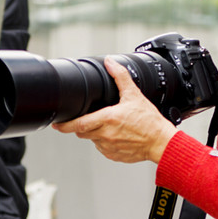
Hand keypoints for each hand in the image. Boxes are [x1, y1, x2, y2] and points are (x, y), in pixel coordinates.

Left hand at [52, 57, 176, 163]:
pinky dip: (105, 142)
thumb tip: (110, 63)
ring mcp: (108, 147)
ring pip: (93, 139)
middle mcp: (105, 135)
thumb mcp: (134, 95)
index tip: (56, 125)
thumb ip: (120, 77)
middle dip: (82, 125)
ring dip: (95, 133)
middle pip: (82, 132)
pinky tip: (117, 135)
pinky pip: (103, 148)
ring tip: (110, 126)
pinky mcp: (113, 155)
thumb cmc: (150, 122)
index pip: (78, 124)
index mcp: (107, 119)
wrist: (161, 142)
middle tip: (88, 119)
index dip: (64, 125)